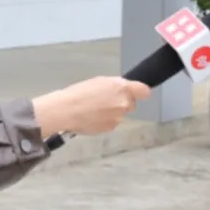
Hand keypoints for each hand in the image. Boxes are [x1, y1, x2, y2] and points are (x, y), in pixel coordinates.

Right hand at [32, 76, 150, 136]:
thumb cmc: (79, 93)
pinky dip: (104, 121)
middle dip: (122, 103)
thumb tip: (122, 90)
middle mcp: (123, 103)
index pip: (144, 91)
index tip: (138, 93)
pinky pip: (111, 123)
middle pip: (131, 104)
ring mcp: (118, 117)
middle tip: (106, 101)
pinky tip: (92, 118)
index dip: (140, 92)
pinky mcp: (110, 128)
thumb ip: (116, 86)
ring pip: (120, 115)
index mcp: (122, 88)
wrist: (65, 111)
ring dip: (112, 113)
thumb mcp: (100, 82)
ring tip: (94, 110)